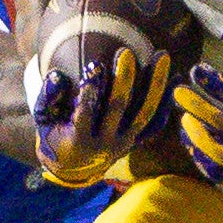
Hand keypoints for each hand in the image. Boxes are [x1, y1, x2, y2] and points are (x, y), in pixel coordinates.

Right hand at [31, 43, 173, 187]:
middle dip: (123, 80)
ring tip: (161, 55)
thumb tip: (56, 75)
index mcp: (79, 140)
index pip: (85, 113)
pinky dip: (167, 100)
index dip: (90, 91)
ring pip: (144, 112)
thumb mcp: (44, 122)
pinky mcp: (136, 140)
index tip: (94, 65)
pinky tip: (178, 78)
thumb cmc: (55, 137)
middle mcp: (105, 143)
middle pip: (118, 109)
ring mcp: (124, 142)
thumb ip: (47, 98)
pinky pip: (155, 121)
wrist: (73, 169)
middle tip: (125, 52)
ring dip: (154, 84)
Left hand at [173, 65, 222, 197]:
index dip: (215, 83)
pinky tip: (190, 142)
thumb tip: (221, 80)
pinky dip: (201, 155)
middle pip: (221, 121)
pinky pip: (216, 168)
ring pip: (216, 149)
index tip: (198, 71)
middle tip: (178, 92)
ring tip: (183, 120)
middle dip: (197, 105)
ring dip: (196, 133)